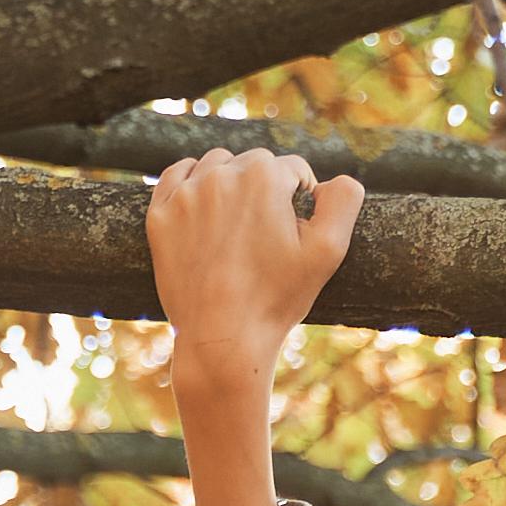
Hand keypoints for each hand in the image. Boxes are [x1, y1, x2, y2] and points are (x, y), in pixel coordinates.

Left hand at [147, 147, 362, 395]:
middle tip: (267, 233)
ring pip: (216, 165)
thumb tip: (334, 179)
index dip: (301, 199)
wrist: (222, 341)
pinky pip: (176, 176)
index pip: (294, 170)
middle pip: (255, 164)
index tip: (295, 232)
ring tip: (238, 223)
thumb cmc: (276, 298)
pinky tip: (203, 202)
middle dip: (266, 189)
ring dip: (230, 182)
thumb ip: (344, 200)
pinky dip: (191, 181)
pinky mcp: (160, 215)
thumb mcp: (328, 251)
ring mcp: (186, 195)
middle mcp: (221, 176)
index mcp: (264, 175)